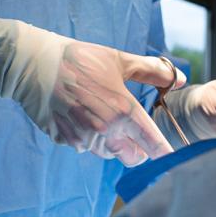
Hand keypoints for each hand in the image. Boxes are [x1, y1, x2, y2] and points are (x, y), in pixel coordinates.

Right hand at [0, 11, 182, 166]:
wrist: (36, 64)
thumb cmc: (81, 59)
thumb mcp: (120, 60)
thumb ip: (153, 72)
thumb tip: (179, 78)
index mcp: (123, 111)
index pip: (151, 143)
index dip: (162, 149)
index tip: (166, 151)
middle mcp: (105, 130)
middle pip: (131, 157)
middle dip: (137, 152)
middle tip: (138, 141)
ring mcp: (83, 138)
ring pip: (106, 153)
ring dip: (112, 144)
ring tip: (109, 124)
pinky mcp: (64, 140)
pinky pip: (83, 146)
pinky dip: (88, 138)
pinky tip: (83, 119)